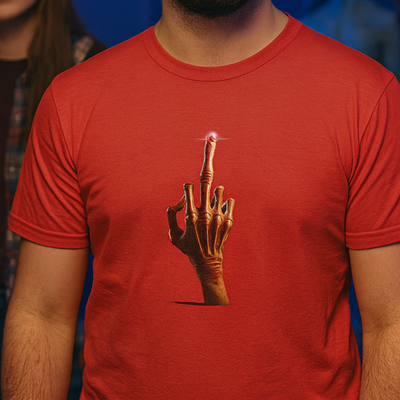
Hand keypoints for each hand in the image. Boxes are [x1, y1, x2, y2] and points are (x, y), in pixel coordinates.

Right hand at [167, 134, 233, 304]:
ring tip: (209, 215)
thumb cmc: (187, 248)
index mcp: (190, 213)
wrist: (208, 263)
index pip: (189, 186)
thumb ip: (171, 215)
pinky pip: (228, 203)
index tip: (188, 189)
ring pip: (218, 191)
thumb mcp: (173, 235)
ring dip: (213, 196)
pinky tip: (218, 216)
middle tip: (212, 137)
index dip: (187, 188)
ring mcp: (219, 214)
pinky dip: (223, 205)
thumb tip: (176, 201)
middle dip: (209, 156)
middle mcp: (206, 211)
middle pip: (206, 178)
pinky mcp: (229, 219)